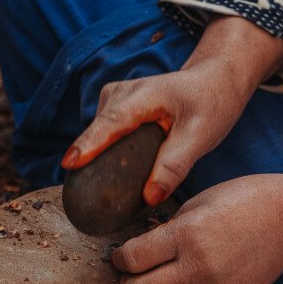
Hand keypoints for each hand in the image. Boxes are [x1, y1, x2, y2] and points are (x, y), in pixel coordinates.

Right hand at [62, 16, 282, 205]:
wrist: (213, 81)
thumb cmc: (210, 104)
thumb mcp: (201, 136)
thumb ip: (174, 166)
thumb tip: (149, 198)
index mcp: (146, 95)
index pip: (113, 121)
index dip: (90, 144)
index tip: (70, 165)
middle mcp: (121, 93)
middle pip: (98, 131)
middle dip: (89, 163)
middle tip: (86, 202)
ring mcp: (113, 98)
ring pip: (96, 135)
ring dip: (98, 161)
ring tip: (101, 194)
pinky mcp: (112, 108)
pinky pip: (101, 135)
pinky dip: (105, 154)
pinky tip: (113, 176)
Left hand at [111, 168, 282, 283]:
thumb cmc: (241, 199)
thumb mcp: (195, 204)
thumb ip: (165, 230)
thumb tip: (137, 252)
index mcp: (186, 234)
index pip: (132, 259)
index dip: (117, 259)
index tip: (117, 255)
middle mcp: (199, 267)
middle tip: (127, 275)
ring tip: (160, 276)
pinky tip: (192, 279)